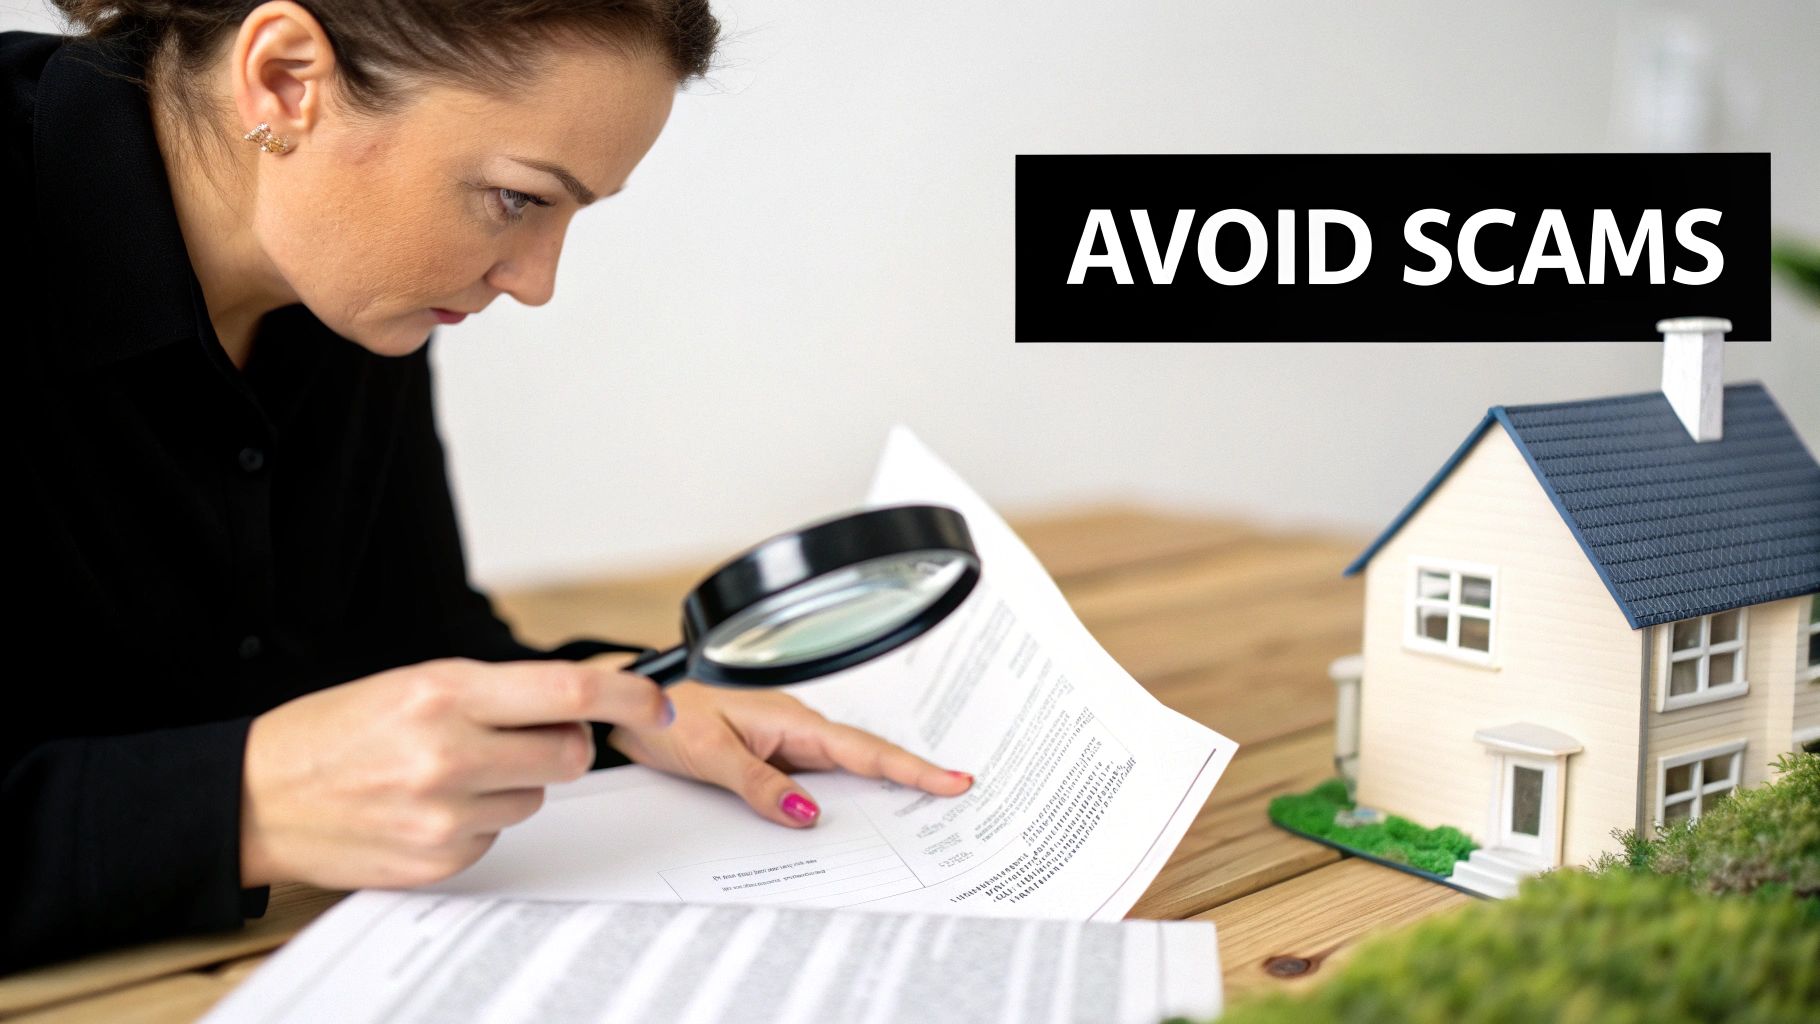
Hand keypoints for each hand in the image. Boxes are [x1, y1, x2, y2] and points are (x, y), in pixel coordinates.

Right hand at [239, 658, 670, 890]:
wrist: (259, 797)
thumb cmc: (337, 732)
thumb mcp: (414, 684)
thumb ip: (496, 693)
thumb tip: (576, 705)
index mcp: (446, 692)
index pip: (568, 690)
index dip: (628, 695)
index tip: (657, 703)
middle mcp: (450, 752)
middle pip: (569, 753)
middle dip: (562, 743)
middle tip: (519, 737)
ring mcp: (445, 812)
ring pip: (536, 796)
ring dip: (511, 783)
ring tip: (448, 772)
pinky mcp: (440, 859)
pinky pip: (499, 836)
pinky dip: (479, 821)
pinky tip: (431, 806)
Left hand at [605, 679, 973, 827]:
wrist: (628, 704)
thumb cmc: (665, 716)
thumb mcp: (709, 754)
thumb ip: (757, 784)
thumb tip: (806, 814)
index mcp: (790, 720)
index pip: (862, 750)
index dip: (911, 769)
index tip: (954, 781)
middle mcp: (795, 728)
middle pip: (866, 760)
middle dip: (914, 779)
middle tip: (959, 799)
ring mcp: (786, 741)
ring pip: (844, 771)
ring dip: (881, 790)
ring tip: (925, 814)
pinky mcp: (772, 754)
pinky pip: (817, 779)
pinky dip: (843, 797)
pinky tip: (850, 819)